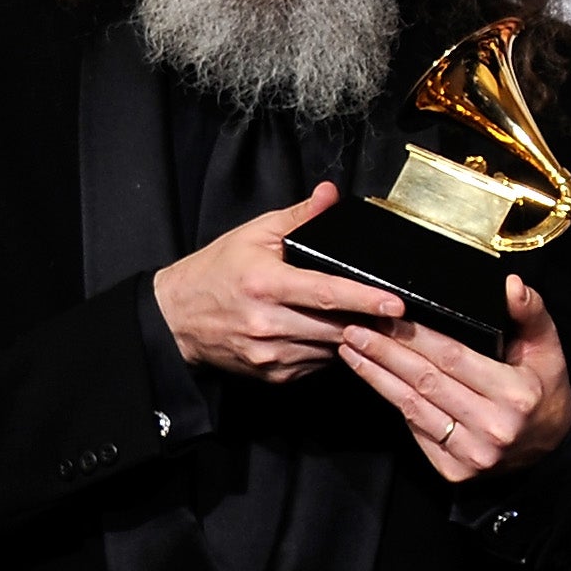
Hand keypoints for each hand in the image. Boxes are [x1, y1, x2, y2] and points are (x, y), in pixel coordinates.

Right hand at [150, 182, 402, 380]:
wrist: (174, 319)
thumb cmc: (214, 273)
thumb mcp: (252, 235)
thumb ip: (297, 217)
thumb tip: (330, 196)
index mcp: (265, 284)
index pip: (326, 293)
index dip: (365, 299)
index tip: (396, 304)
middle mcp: (268, 323)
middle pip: (337, 326)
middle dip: (369, 321)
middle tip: (392, 313)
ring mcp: (270, 354)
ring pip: (332, 348)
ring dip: (350, 335)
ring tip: (358, 319)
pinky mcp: (273, 374)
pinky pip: (317, 364)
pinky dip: (328, 349)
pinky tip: (322, 332)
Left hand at [337, 275, 570, 481]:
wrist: (550, 451)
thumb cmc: (544, 393)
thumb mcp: (548, 350)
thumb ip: (531, 314)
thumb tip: (511, 285)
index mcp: (516, 395)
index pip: (454, 358)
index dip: (417, 337)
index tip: (387, 317)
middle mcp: (493, 427)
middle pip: (426, 381)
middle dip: (385, 352)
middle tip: (355, 329)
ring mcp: (472, 454)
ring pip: (412, 406)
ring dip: (377, 376)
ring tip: (351, 350)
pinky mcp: (455, 470)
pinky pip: (416, 430)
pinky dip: (394, 402)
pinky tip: (375, 380)